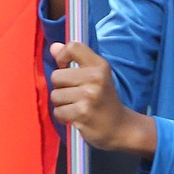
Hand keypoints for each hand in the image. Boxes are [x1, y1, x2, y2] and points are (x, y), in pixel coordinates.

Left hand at [49, 41, 155, 155]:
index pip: (73, 47)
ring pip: (55, 96)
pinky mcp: (82, 113)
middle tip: (76, 95)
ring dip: (62, 104)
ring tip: (77, 106)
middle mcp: (95, 78)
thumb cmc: (103, 98)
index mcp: (99, 65)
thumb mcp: (94, 75)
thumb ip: (73, 59)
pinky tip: (76, 116)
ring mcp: (89, 96)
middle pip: (56, 76)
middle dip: (61, 88)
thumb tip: (53, 47)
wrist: (120, 126)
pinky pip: (58, 112)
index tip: (66, 68)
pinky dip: (63, 116)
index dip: (62, 56)